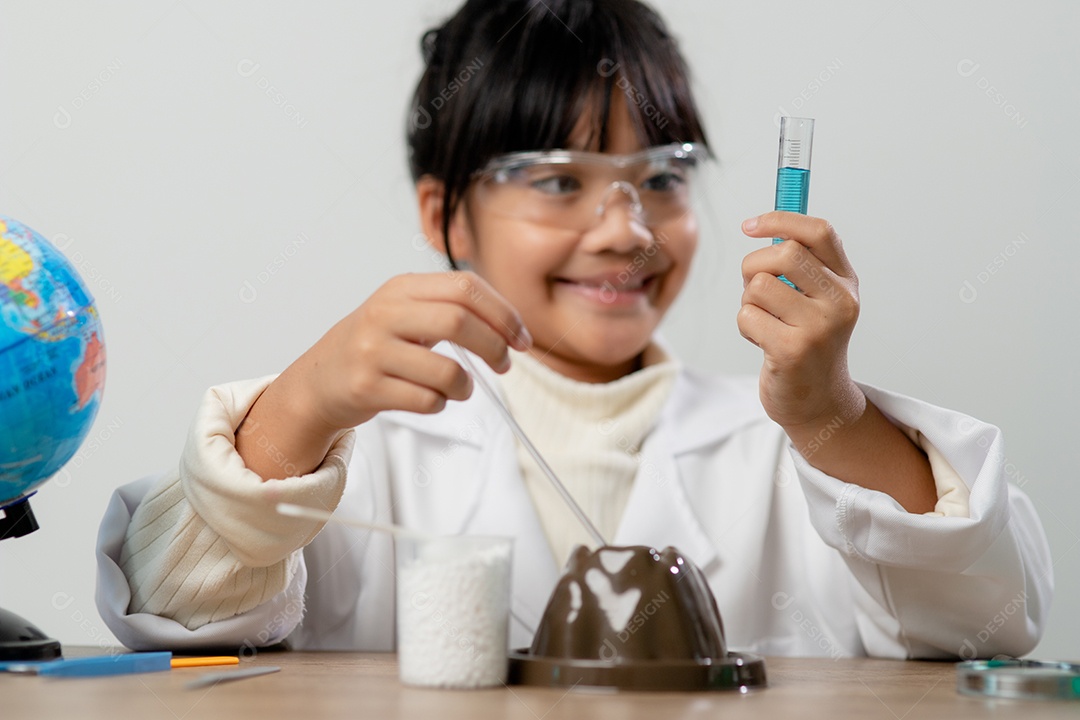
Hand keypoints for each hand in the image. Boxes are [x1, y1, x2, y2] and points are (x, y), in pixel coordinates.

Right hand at [237, 271, 529, 479]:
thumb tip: (510, 326)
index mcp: (401, 289)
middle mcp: (384, 314)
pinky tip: (430, 399)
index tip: (521, 338)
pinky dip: (440, 404)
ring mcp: (372, 351)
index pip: (465, 288)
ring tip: (460, 389)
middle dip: (494, 347)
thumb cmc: (375, 347)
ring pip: (446, 371)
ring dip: (466, 386)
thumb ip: (449, 308)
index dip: (503, 313)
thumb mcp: (404, 313)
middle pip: (459, 321)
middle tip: (504, 364)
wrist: (318, 381)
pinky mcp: (366, 388)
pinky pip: (426, 401)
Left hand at [737, 212, 862, 430]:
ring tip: (764, 321)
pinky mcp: (792, 350)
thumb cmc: (808, 343)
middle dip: (753, 266)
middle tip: (754, 289)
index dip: (780, 220)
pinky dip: (745, 327)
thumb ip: (802, 265)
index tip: (749, 226)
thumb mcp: (818, 301)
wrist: (819, 402)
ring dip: (748, 302)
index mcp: (846, 282)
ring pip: (758, 286)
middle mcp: (840, 302)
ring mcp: (818, 327)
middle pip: (783, 254)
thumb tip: (765, 227)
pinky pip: (747, 316)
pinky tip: (763, 342)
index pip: (819, 232)